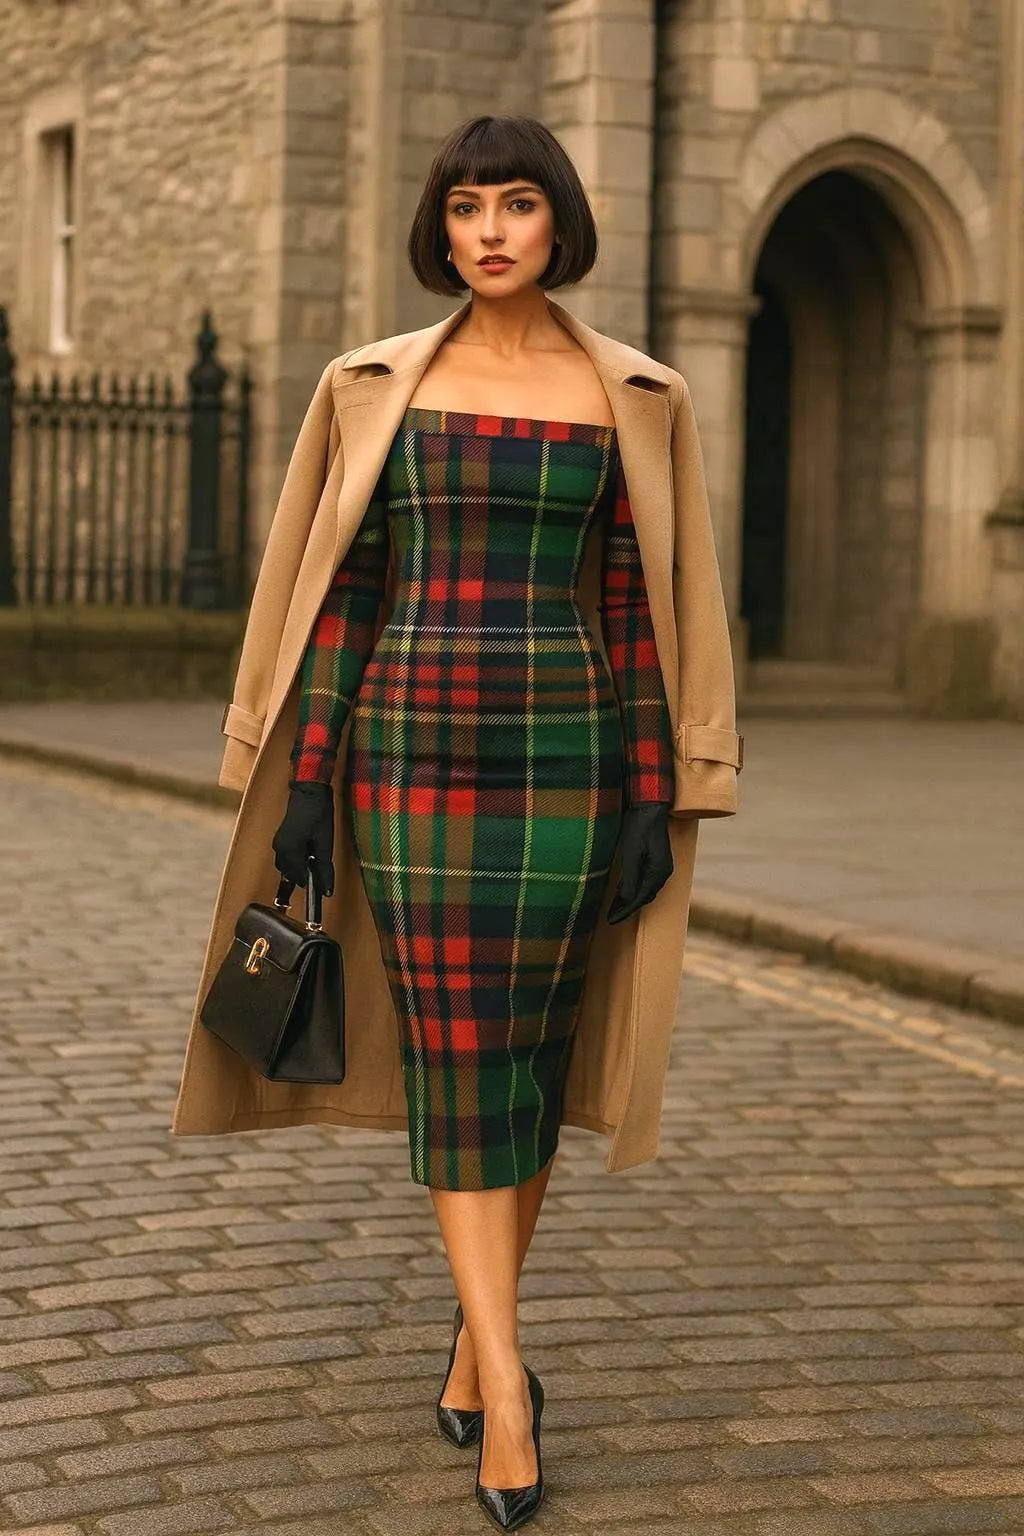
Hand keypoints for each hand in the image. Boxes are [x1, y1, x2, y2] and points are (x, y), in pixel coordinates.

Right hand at [271, 781, 334, 896]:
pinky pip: (285, 856)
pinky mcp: (281, 837)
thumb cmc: (317, 813)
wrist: (309, 790)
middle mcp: (280, 849)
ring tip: (315, 863)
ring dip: (299, 868)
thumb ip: (324, 867)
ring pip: (286, 866)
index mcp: (289, 851)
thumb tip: (326, 888)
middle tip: (321, 875)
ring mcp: (278, 842)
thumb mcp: (324, 843)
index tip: (323, 887)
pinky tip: (308, 854)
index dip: (312, 883)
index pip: (298, 877)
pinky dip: (296, 860)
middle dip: (304, 876)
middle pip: (290, 873)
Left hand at [606, 801, 672, 924]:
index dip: (625, 911)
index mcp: (658, 872)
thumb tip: (628, 900)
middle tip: (610, 917)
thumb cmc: (639, 828)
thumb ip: (630, 878)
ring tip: (614, 908)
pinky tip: (623, 891)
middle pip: (644, 897)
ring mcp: (662, 867)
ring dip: (630, 900)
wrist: (650, 808)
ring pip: (645, 890)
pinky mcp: (657, 861)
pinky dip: (634, 889)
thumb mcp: (631, 853)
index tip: (611, 920)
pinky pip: (646, 881)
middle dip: (627, 908)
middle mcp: (663, 872)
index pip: (640, 899)